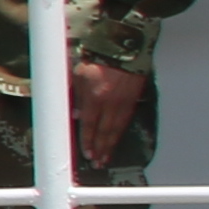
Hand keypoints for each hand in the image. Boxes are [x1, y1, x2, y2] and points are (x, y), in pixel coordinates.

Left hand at [67, 58, 145, 172]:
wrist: (123, 46)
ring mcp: (124, 101)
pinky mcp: (134, 98)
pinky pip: (126, 119)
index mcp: (95, 96)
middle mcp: (111, 102)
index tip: (87, 154)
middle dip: (100, 148)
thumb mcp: (77, 74)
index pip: (89, 125)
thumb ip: (75, 96)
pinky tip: (116, 139)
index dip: (88, 141)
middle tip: (98, 163)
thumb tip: (74, 115)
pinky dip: (120, 132)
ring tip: (107, 157)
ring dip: (111, 145)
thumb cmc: (96, 56)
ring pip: (117, 128)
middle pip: (105, 131)